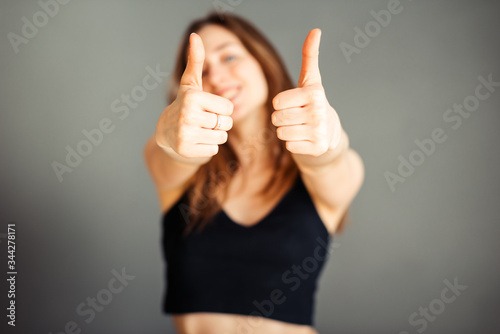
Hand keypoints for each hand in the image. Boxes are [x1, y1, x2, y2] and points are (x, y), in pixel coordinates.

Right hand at [155, 33, 232, 158]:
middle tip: (202, 122)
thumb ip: (196, 61)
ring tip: (199, 131)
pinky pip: (213, 150)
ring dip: (214, 136)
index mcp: (192, 97)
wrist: (167, 136)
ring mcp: (186, 134)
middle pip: (226, 123)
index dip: (220, 110)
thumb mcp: (191, 84)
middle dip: (219, 124)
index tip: (205, 109)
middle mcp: (187, 115)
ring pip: (221, 138)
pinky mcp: (187, 151)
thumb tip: (196, 35)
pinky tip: (195, 142)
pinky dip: (207, 148)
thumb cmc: (185, 106)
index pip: (228, 108)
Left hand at [271, 29, 340, 156]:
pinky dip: (293, 144)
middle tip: (297, 118)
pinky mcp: (317, 147)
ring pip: (281, 133)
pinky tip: (305, 139)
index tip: (296, 104)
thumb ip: (310, 56)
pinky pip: (289, 146)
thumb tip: (315, 30)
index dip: (282, 104)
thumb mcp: (311, 80)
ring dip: (287, 132)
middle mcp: (319, 111)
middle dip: (282, 119)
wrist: (330, 135)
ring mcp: (319, 131)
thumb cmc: (313, 104)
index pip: (277, 101)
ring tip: (301, 128)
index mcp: (314, 92)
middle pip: (277, 118)